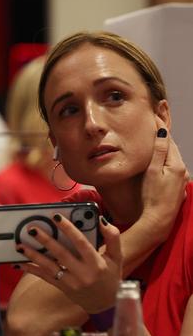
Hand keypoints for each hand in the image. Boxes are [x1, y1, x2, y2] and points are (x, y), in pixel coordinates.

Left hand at [19, 215, 121, 313]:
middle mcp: (83, 273)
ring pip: (49, 267)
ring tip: (19, 245)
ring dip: (33, 255)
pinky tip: (18, 262)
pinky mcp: (62, 287)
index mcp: (96, 263)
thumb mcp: (117, 257)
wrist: (106, 304)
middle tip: (32, 229)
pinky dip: (31, 269)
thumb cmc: (110, 276)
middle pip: (61, 254)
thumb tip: (101, 219)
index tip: (56, 217)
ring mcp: (71, 282)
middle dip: (45, 240)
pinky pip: (45, 277)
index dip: (68, 229)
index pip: (81, 243)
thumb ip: (112, 237)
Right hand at [140, 118, 187, 239]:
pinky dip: (165, 163)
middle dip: (164, 137)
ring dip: (165, 150)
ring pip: (172, 160)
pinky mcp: (176, 188)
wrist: (158, 220)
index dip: (161, 128)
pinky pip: (171, 170)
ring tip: (156, 141)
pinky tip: (158, 165)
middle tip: (156, 123)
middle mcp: (182, 171)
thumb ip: (159, 151)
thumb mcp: (153, 171)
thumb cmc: (153, 196)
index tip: (155, 115)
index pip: (168, 140)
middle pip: (172, 150)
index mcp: (177, 164)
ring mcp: (181, 181)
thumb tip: (163, 132)